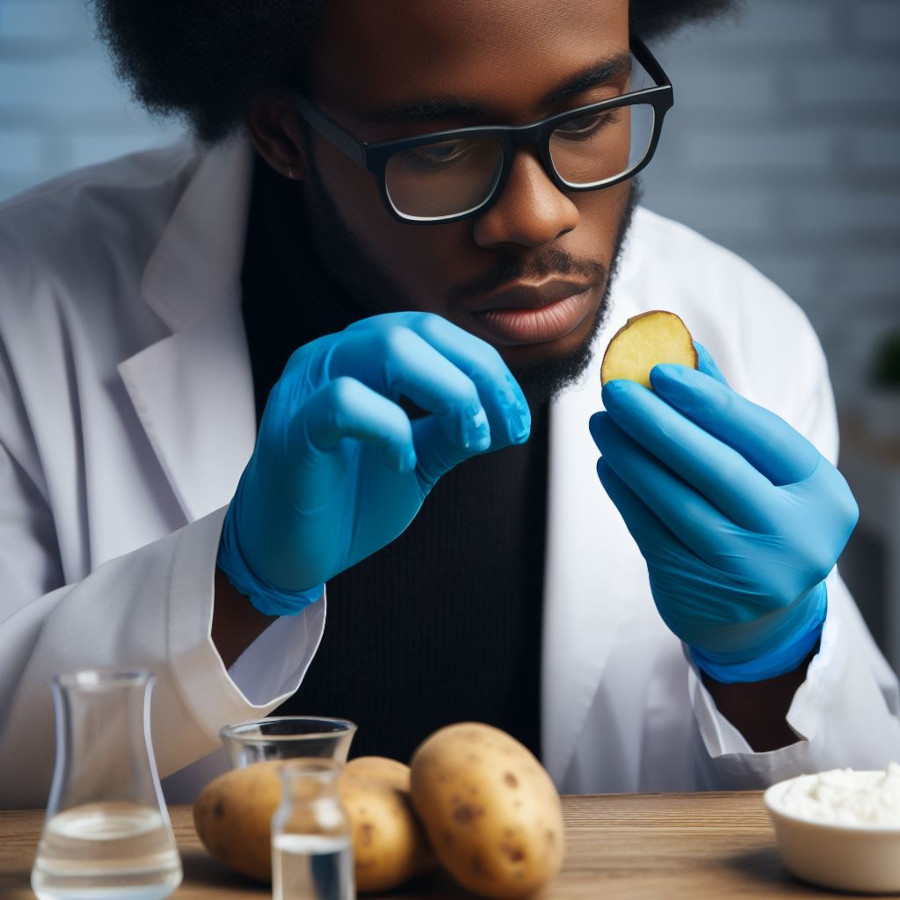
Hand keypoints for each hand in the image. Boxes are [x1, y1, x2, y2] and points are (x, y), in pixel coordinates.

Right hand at [219, 312, 530, 613]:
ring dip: (447, 393)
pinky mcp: (292, 429)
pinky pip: (344, 402)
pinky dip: (390, 429)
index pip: (435, 334)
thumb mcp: (417, 461)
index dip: (487, 369)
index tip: (516, 420)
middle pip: (418, 330)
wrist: (287, 553)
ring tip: (467, 439)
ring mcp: (307, 386)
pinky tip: (403, 463)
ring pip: (386, 348)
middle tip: (500, 428)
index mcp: (363, 358)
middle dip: (477, 377)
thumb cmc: (346, 502)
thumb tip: (507, 418)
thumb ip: (453, 432)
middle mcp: (334, 357)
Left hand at [588, 343, 857, 682]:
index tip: (658, 370)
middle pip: (715, 468)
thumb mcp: (763, 467)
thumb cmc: (760, 514)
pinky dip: (624, 493)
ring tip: (601, 423)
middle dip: (657, 424)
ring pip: (675, 501)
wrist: (761, 611)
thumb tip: (682, 346)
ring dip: (630, 457)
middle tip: (614, 390)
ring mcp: (748, 570)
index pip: (760, 434)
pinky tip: (607, 464)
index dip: (706, 400)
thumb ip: (727, 411)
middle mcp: (794, 536)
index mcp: (820, 492)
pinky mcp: (700, 590)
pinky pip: (650, 531)